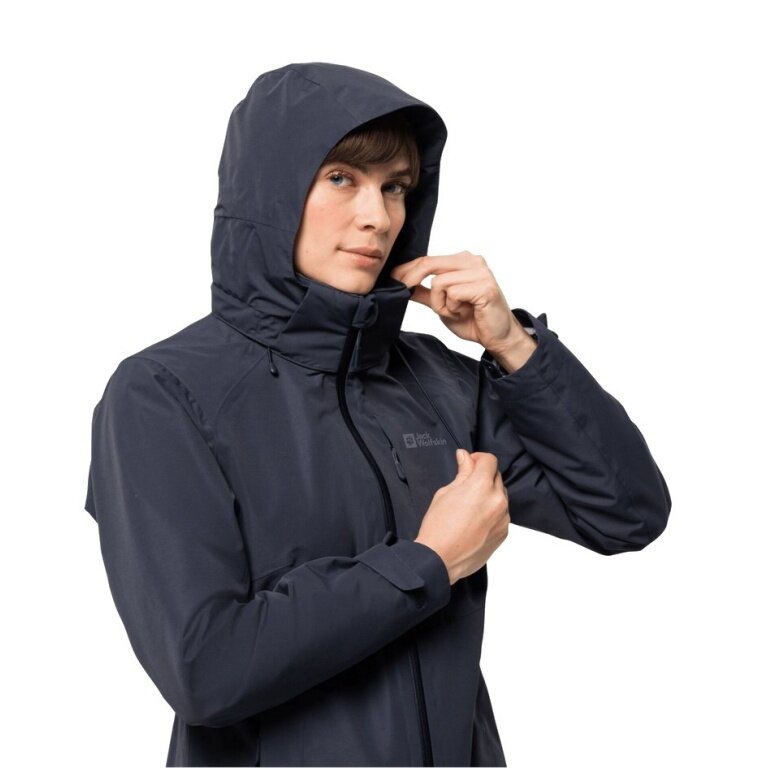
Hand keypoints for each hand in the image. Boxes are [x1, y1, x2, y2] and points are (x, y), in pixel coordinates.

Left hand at [390, 251, 534, 362]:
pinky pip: (452, 293)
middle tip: (403, 290)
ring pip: (439, 282)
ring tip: (455, 311)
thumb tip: (404, 285)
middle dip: (412, 279)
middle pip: (429, 264)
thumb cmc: (473, 319)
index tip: (392, 277)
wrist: (498, 337)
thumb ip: (426, 293)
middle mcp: (473, 261)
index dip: (407, 269)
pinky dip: (452, 307)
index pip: (428, 259)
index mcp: (463, 261)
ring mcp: (480, 272)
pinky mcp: (484, 286)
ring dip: (440, 303)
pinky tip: (465, 312)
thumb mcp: (443, 304)